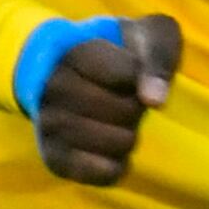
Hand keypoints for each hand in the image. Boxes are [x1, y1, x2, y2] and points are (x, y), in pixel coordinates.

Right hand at [33, 13, 182, 185]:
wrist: (82, 78)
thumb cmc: (125, 54)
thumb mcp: (149, 36)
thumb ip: (158, 54)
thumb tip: (154, 99)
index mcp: (76, 53)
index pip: (127, 73)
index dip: (143, 77)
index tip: (136, 74)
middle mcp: (55, 88)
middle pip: (124, 111)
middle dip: (137, 108)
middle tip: (127, 102)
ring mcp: (50, 125)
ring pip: (117, 143)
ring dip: (129, 137)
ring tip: (119, 124)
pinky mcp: (55, 159)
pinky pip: (102, 172)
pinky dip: (117, 166)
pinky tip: (114, 153)